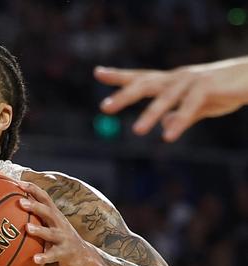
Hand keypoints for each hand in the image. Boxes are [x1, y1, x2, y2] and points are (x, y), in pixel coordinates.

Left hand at [18, 181, 99, 265]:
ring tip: (27, 228)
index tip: (18, 183)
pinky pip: (53, 255)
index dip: (32, 189)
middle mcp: (60, 223)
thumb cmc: (60, 238)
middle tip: (20, 202)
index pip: (44, 198)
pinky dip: (44, 257)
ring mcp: (63, 238)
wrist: (85, 256)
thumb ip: (36, 217)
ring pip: (51, 233)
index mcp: (54, 215)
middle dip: (35, 206)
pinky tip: (35, 259)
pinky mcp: (65, 253)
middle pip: (48, 212)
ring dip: (39, 230)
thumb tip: (12, 209)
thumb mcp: (50, 225)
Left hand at [94, 57, 247, 140]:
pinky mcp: (208, 87)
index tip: (97, 72)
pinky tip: (168, 136)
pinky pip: (190, 105)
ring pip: (166, 96)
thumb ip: (181, 116)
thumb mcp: (199, 107)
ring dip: (151, 113)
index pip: (141, 76)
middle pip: (145, 83)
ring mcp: (192, 80)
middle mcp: (177, 78)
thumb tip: (165, 126)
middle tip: (104, 107)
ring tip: (136, 131)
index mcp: (171, 81)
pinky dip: (179, 120)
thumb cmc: (225, 90)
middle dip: (124, 94)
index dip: (119, 75)